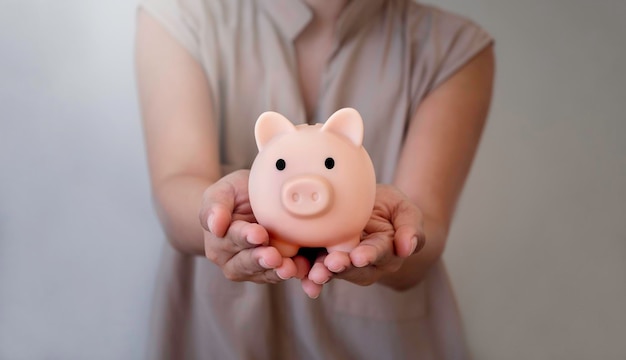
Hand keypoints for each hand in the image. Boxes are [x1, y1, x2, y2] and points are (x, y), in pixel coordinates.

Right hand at [199, 170, 303, 282]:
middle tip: (274, 257)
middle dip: (260, 260)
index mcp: (219, 239)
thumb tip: (215, 226)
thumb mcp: (223, 191)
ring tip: (289, 268)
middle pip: (246, 263)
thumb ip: (215, 206)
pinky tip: (302, 269)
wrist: (251, 203)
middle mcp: (231, 259)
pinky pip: (280, 275)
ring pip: (263, 273)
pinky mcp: (271, 272)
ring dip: (276, 272)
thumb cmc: (235, 194)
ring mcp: (251, 269)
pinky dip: (293, 273)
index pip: (232, 238)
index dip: (245, 237)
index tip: (259, 234)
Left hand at [302, 184, 424, 296]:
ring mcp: (342, 263)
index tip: (360, 256)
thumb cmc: (389, 207)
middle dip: (342, 267)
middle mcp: (364, 264)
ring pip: (333, 272)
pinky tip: (299, 277)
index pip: (379, 253)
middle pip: (353, 268)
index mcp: (386, 252)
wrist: (367, 205)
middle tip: (332, 264)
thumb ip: (411, 227)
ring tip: (314, 274)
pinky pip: (313, 268)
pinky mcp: (321, 259)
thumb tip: (408, 248)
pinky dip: (306, 274)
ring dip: (322, 274)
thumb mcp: (404, 209)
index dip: (369, 255)